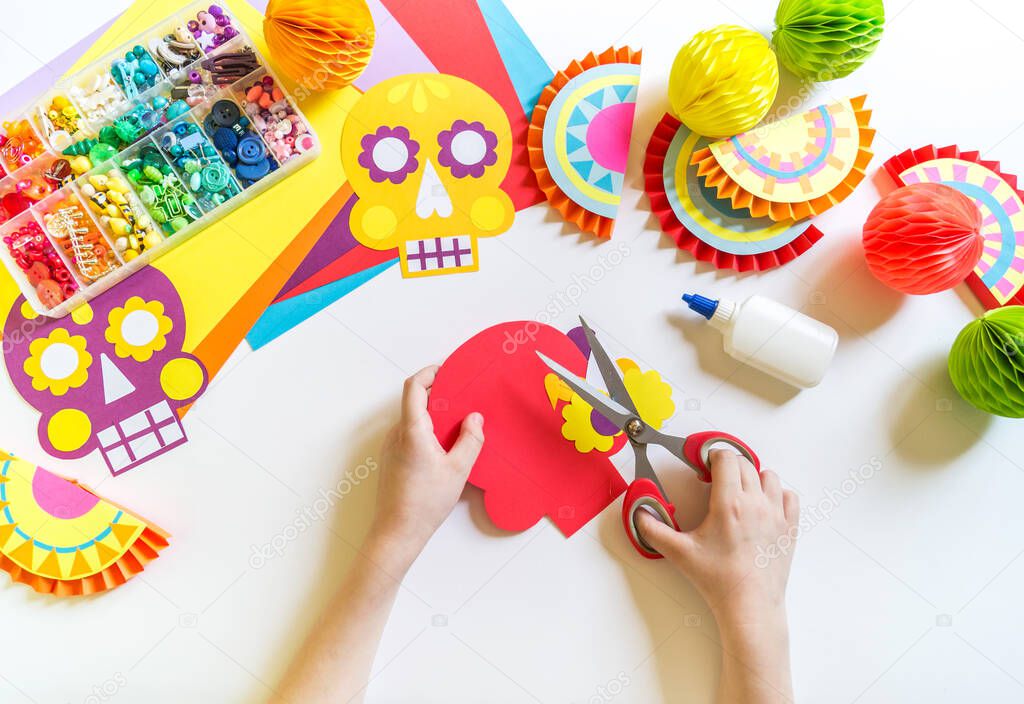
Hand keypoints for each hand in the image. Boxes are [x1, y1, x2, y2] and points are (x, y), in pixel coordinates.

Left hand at [371, 366, 484, 562]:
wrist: (397, 532)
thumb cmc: (426, 502)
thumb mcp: (458, 471)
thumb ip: (470, 440)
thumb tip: (474, 418)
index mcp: (412, 431)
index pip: (414, 387)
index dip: (430, 373)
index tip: (448, 370)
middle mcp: (396, 434)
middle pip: (414, 401)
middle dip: (438, 394)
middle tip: (462, 397)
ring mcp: (390, 447)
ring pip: (411, 419)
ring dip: (432, 415)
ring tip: (457, 423)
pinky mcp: (389, 459)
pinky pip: (408, 434)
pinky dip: (425, 430)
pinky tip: (443, 446)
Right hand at [636, 450, 798, 627]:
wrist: (749, 606)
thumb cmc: (717, 580)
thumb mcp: (679, 553)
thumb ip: (653, 530)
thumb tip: (639, 515)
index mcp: (729, 504)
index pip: (726, 459)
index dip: (713, 455)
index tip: (704, 467)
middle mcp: (756, 504)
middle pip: (745, 464)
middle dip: (728, 466)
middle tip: (715, 482)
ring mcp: (777, 515)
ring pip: (770, 476)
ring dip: (754, 477)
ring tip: (740, 493)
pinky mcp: (790, 528)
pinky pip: (790, 497)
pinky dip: (778, 495)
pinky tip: (764, 506)